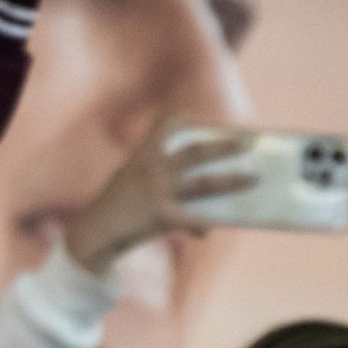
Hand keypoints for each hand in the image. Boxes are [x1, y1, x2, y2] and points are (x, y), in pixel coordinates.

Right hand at [64, 126, 256, 275]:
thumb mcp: (126, 183)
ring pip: (206, 184)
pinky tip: (205, 232)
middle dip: (226, 147)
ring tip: (254, 179)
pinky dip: (201, 227)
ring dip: (233, 181)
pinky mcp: (162, 216)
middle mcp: (153, 168)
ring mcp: (159, 191)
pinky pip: (193, 220)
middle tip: (250, 142)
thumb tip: (189, 194)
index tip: (189, 115)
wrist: (93, 233)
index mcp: (142, 156)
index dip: (177, 120)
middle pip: (198, 153)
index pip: (163, 127)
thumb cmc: (111, 209)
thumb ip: (155, 182)